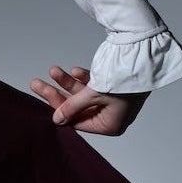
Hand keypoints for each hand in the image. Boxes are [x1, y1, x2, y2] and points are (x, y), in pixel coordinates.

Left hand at [28, 63, 147, 135]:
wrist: (144, 56)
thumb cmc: (122, 80)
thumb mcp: (92, 95)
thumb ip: (72, 107)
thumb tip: (56, 119)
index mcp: (110, 126)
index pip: (77, 121)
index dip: (59, 109)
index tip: (45, 95)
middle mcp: (111, 116)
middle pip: (77, 107)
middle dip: (58, 93)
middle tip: (37, 83)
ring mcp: (113, 102)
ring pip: (83, 94)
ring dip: (68, 82)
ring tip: (53, 70)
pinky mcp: (115, 88)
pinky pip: (94, 86)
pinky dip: (84, 79)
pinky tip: (76, 70)